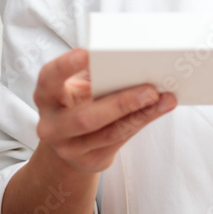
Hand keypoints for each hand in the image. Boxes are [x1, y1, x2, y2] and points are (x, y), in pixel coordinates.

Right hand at [33, 47, 176, 174]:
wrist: (70, 146)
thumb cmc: (80, 104)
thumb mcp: (80, 88)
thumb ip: (96, 75)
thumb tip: (133, 59)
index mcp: (47, 97)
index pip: (49, 79)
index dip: (66, 66)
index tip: (88, 53)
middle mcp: (52, 125)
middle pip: (85, 117)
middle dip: (122, 103)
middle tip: (151, 88)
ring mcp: (69, 148)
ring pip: (109, 132)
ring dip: (142, 113)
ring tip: (165, 98)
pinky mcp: (90, 160)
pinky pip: (121, 139)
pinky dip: (143, 121)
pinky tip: (161, 108)